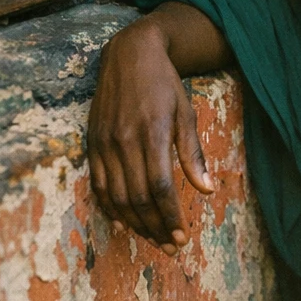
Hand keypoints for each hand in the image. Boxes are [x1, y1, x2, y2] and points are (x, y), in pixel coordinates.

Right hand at [87, 17, 214, 252]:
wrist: (129, 54)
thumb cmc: (164, 83)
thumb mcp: (186, 112)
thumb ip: (192, 153)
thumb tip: (207, 190)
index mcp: (152, 133)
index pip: (160, 188)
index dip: (171, 218)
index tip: (182, 237)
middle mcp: (125, 141)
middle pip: (138, 198)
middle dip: (155, 228)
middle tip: (170, 246)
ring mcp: (105, 143)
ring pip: (117, 196)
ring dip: (135, 223)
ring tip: (153, 238)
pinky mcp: (93, 143)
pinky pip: (99, 184)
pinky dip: (110, 208)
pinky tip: (124, 222)